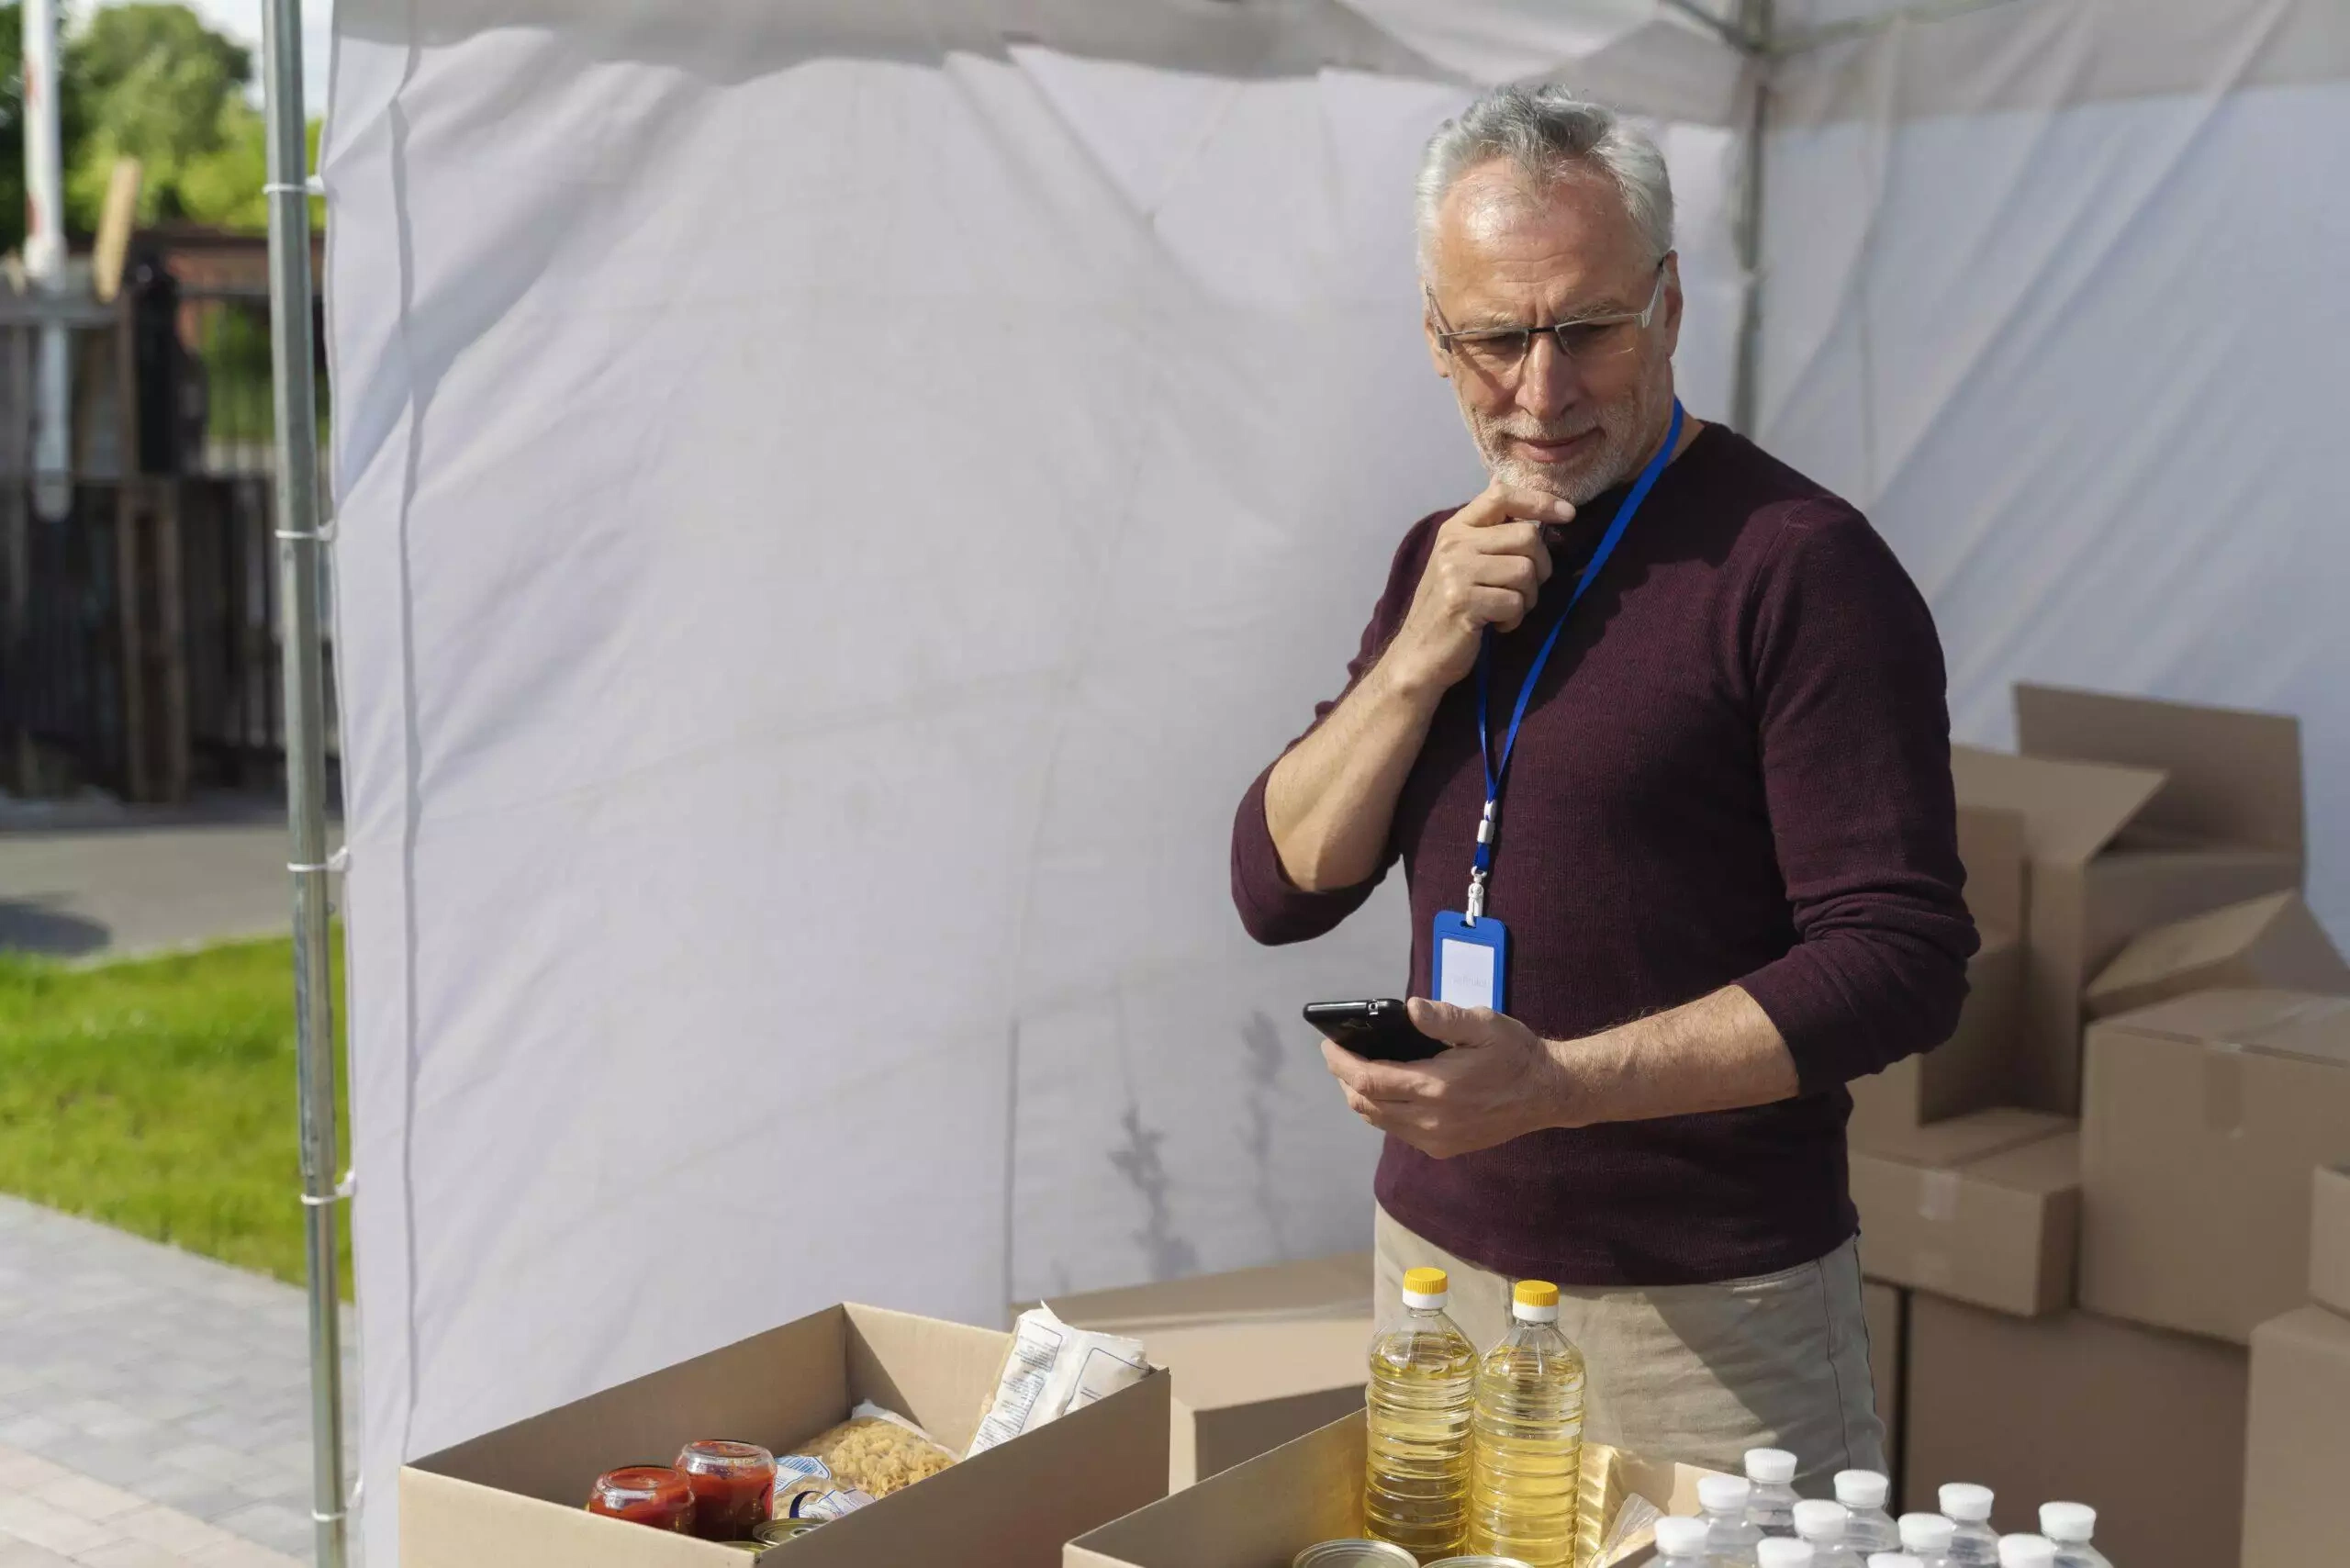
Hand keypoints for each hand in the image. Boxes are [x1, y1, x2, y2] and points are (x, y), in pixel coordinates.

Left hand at [1318, 998, 1569, 1158]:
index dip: (1341, 1063)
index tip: (1328, 1045)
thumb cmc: (1514, 1053)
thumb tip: (1409, 1008)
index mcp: (1436, 1087)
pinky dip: (1382, 1111)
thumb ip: (1444, 1018)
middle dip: (1344, 1078)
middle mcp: (1431, 1120)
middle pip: (1365, 1104)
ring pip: (1377, 1121)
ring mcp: (1436, 1138)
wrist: (1546, 1093)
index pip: (1368, 1080)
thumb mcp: (1484, 1024)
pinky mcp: (1443, 1147)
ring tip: (1358, 1070)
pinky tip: (1388, 1091)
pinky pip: (1398, 1131)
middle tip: (1339, 1054)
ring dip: (1361, 1096)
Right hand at [1385, 482, 1574, 694]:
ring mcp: (1457, 572)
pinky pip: (1514, 602)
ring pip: (1525, 571)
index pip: (1501, 496)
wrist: (1417, 655)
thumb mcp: (1461, 561)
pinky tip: (1495, 625)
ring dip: (1527, 597)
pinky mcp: (1464, 603)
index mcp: (1455, 528)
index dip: (1540, 501)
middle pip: (1526, 536)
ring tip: (1506, 609)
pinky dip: (1514, 619)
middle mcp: (1454, 544)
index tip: (1568, 514)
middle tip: (1525, 588)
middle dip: (1540, 566)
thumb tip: (1515, 495)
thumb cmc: (1449, 608)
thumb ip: (1487, 533)